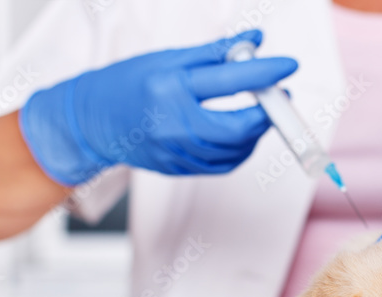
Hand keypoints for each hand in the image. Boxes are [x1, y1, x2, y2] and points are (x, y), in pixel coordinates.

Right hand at [19, 30, 296, 185]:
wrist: (92, 122)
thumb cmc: (130, 83)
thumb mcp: (169, 59)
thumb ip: (216, 53)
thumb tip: (256, 41)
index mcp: (170, 88)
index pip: (229, 80)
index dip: (265, 73)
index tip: (289, 65)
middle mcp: (172, 123)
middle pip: (237, 128)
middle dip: (266, 114)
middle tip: (280, 96)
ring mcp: (175, 151)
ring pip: (234, 151)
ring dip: (255, 132)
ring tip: (260, 112)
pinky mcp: (178, 169)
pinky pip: (222, 165)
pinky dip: (239, 149)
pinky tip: (241, 133)